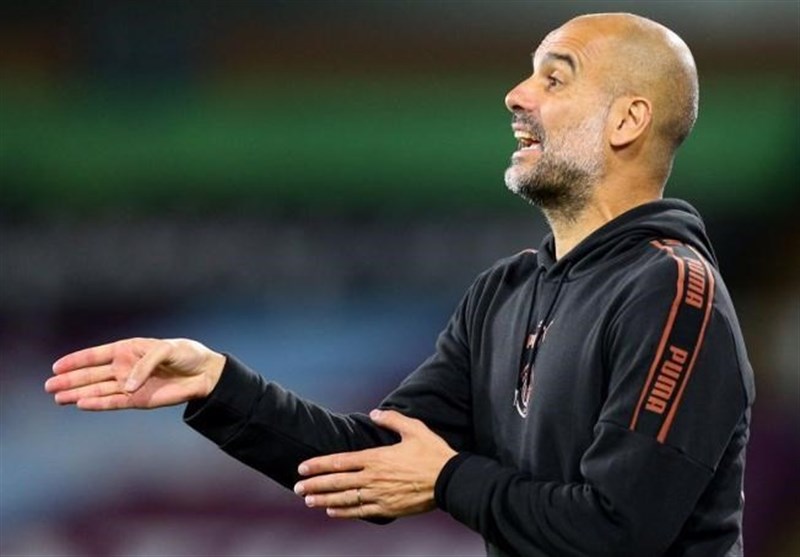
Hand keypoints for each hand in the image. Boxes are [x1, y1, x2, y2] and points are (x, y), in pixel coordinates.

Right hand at [45, 338, 225, 410]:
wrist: (204, 373)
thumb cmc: (186, 354)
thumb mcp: (166, 350)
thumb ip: (144, 365)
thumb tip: (126, 385)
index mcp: (128, 349)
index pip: (96, 355)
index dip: (76, 360)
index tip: (56, 367)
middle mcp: (124, 367)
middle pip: (91, 374)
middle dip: (70, 380)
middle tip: (49, 386)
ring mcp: (129, 384)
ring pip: (98, 390)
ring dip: (79, 393)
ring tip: (58, 398)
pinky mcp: (138, 399)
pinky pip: (113, 402)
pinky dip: (98, 404)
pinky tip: (81, 404)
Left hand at [294, 409, 456, 518]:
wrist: (450, 480)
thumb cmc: (433, 453)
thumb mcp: (414, 429)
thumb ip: (392, 420)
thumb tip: (375, 413)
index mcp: (376, 458)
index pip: (340, 462)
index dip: (319, 465)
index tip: (303, 467)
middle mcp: (373, 478)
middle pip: (337, 482)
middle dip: (314, 484)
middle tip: (297, 487)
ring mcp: (379, 495)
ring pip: (344, 499)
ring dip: (324, 500)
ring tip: (308, 500)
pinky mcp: (387, 508)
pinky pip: (360, 511)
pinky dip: (344, 512)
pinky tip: (332, 511)